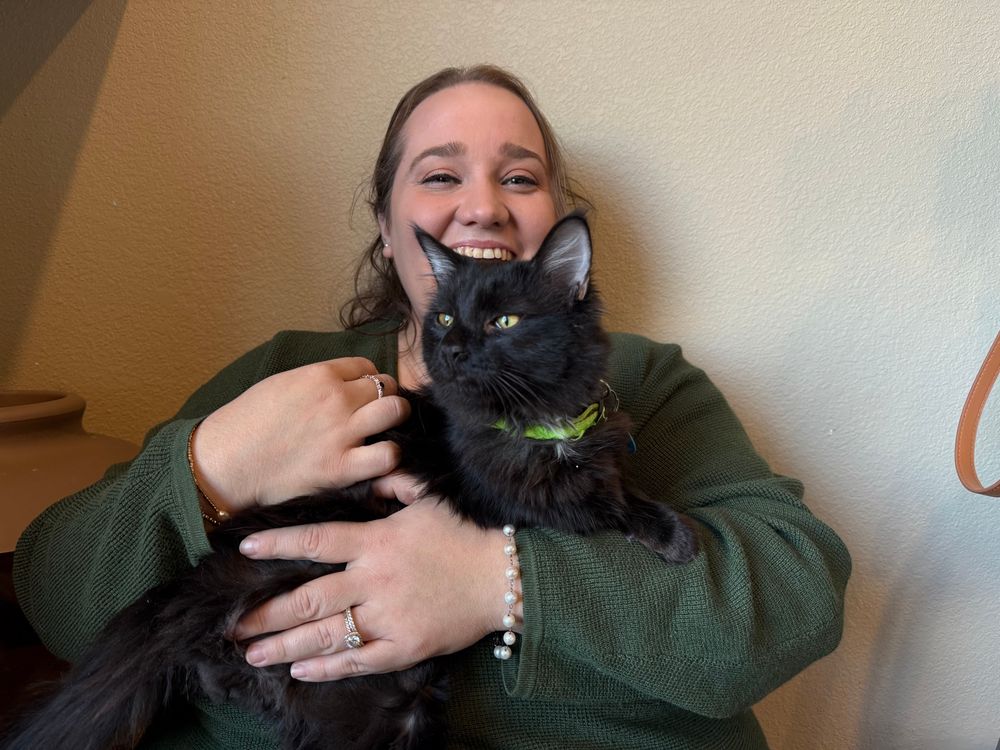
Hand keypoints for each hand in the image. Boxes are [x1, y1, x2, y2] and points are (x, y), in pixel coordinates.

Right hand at [190, 358, 407, 512]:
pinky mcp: (341, 467)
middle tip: (379, 412)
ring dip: (395, 420)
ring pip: (395, 412)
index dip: (368, 379)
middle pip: (386, 386)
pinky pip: (388, 455)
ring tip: (385, 432)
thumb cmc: (245, 424)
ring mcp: (341, 433)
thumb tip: (341, 382)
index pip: (365, 366)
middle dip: (387, 396)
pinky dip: (390, 456)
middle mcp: (336, 399)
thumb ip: (316, 380)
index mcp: (319, 375)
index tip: (363, 393)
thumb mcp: (280, 384)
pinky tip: (378, 459)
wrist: (225, 463)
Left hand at [232, 496, 518, 681]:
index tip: (244, 550)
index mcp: (377, 540)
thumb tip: (371, 471)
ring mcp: (389, 615)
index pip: (317, 540)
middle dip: (267, 613)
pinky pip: (359, 659)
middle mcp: (375, 578)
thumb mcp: (430, 498)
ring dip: (285, 645)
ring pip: (327, 633)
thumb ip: (395, 484)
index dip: (278, 545)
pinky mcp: (405, 645)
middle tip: (232, 624)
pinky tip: (299, 670)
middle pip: (310, 597)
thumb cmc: (466, 533)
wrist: (504, 574)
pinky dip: (327, 667)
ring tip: (253, 654)